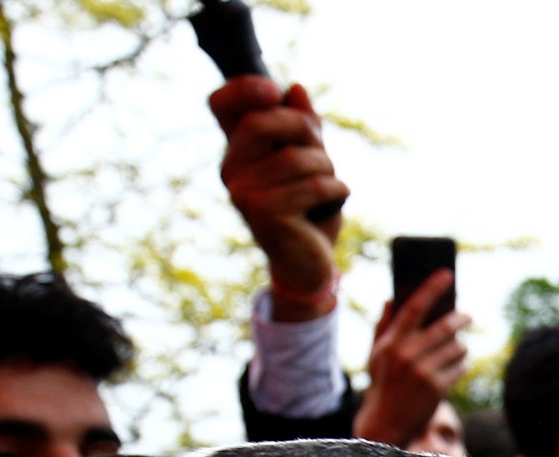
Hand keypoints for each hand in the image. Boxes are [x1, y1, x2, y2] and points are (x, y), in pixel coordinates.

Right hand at [210, 76, 348, 320]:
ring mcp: (244, 194)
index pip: (221, 104)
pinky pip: (314, 186)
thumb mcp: (309, 160)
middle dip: (305, 129)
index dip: (242, 88)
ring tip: (329, 186)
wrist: (308, 265)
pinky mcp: (265, 215)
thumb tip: (297, 89)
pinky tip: (335, 201)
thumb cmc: (308, 209)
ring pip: (296, 158)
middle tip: (322, 152)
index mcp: (238, 150)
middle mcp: (231, 170)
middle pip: (262, 123)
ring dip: (327, 168)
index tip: (273, 91)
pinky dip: (337, 190)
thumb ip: (303, 126)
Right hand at [353, 270, 470, 446]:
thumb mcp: (377, 355)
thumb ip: (384, 325)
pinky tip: (453, 370)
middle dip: (460, 319)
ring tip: (456, 350)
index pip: (414, 307)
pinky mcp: (437, 388)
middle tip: (466, 316)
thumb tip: (392, 298)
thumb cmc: (383, 383)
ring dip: (460, 347)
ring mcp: (423, 372)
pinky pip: (461, 367)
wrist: (386, 422)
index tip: (447, 275)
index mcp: (391, 342)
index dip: (432, 288)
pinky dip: (460, 366)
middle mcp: (406, 354)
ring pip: (457, 347)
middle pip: (445, 326)